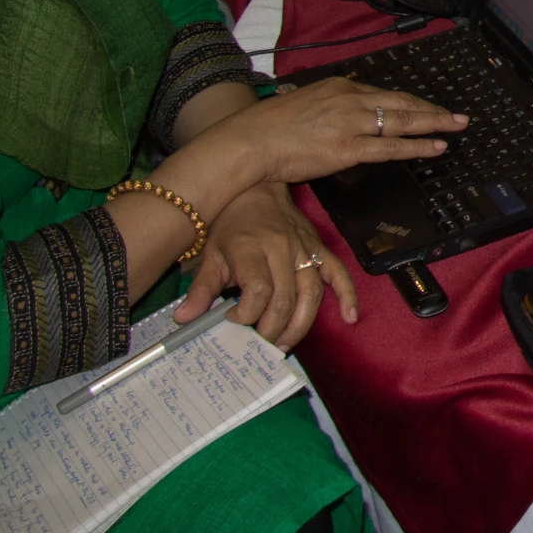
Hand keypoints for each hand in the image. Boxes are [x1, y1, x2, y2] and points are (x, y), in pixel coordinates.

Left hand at [179, 183, 357, 349]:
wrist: (256, 187)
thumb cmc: (230, 224)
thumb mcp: (210, 254)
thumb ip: (200, 289)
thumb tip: (183, 319)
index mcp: (251, 248)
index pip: (258, 290)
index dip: (247, 314)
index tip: (232, 321)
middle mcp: (281, 248)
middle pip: (285, 297)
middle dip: (273, 328)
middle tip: (260, 344)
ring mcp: (304, 248)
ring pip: (311, 292)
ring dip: (301, 324)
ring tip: (286, 344)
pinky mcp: (320, 248)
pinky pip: (338, 272)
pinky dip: (347, 295)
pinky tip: (348, 318)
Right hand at [184, 78, 462, 192]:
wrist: (250, 140)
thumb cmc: (269, 126)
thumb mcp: (304, 102)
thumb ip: (328, 106)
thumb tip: (339, 114)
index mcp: (340, 87)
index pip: (384, 94)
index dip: (410, 102)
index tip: (427, 107)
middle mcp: (351, 100)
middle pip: (402, 103)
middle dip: (432, 110)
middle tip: (458, 115)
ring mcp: (352, 124)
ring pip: (403, 122)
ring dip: (434, 124)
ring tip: (457, 126)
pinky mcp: (348, 148)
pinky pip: (392, 147)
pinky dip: (417, 147)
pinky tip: (436, 146)